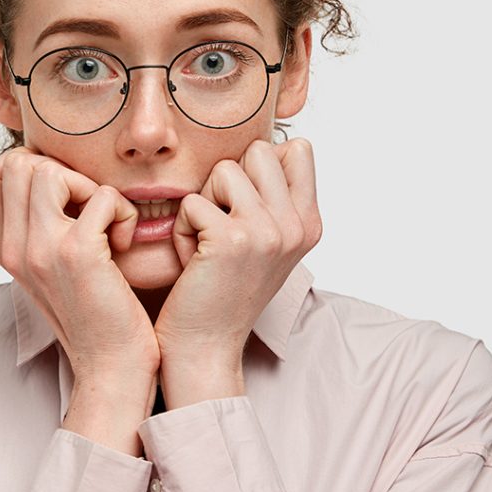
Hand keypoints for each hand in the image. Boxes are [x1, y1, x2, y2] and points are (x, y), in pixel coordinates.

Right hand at [0, 146, 160, 382]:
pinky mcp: (79, 254)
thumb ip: (37, 230)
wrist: (112, 367)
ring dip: (89, 187)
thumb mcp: (50, 271)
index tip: (64, 199)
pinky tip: (124, 244)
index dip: (30, 169)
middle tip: (87, 210)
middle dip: (61, 172)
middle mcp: (14, 248)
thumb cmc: (94, 316)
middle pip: (16, 163)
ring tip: (104, 224)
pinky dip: (123, 211)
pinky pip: (102, 196)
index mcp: (5, 249)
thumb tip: (47, 179)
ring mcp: (42, 250)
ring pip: (47, 170)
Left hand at [154, 138, 321, 377]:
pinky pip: (192, 202)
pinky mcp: (232, 239)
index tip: (244, 210)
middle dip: (228, 181)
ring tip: (206, 243)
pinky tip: (191, 261)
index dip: (258, 168)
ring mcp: (269, 231)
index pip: (297, 149)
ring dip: (203, 203)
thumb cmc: (224, 292)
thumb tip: (270, 145)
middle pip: (259, 150)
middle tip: (221, 226)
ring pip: (223, 169)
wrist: (206, 347)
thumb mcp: (266, 244)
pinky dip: (181, 230)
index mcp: (310, 223)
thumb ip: (275, 198)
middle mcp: (297, 226)